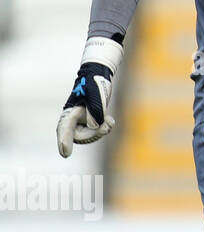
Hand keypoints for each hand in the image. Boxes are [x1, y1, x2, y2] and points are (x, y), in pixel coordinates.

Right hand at [56, 37, 123, 157]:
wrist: (97, 77)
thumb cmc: (93, 84)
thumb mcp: (95, 95)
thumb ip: (94, 110)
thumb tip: (95, 125)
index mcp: (69, 113)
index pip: (65, 129)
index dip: (65, 141)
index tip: (66, 154)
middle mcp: (72, 120)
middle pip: (80, 137)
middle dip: (95, 133)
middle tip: (109, 122)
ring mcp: (79, 123)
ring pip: (89, 137)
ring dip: (101, 131)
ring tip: (110, 120)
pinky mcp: (88, 124)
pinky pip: (96, 133)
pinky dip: (104, 128)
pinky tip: (109, 120)